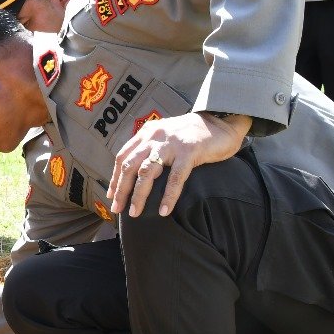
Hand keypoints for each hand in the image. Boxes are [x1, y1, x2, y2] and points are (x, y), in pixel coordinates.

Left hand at [108, 111, 250, 217]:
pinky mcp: (189, 151)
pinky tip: (163, 210)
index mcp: (147, 133)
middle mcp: (154, 136)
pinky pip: (175, 178)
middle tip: (117, 208)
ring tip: (134, 212)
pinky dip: (168, 196)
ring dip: (138, 195)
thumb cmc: (193, 134)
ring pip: (147, 172)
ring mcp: (171, 144)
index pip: (123, 157)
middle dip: (121, 189)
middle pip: (130, 166)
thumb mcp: (166, 136)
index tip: (111, 196)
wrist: (221, 121)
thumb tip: (137, 173)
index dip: (115, 178)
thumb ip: (151, 148)